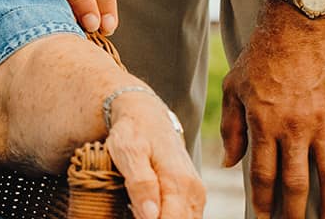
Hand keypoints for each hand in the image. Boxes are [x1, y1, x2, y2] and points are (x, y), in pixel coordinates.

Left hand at [105, 90, 205, 218]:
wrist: (147, 115)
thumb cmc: (133, 132)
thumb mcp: (128, 151)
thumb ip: (140, 184)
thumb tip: (150, 216)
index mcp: (180, 182)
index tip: (134, 212)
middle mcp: (195, 191)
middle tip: (134, 206)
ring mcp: (197, 193)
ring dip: (164, 218)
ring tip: (139, 203)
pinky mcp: (194, 195)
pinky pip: (186, 216)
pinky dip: (170, 215)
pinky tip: (150, 205)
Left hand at [220, 7, 324, 218]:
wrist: (297, 30)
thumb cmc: (259, 58)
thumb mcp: (233, 89)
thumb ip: (231, 127)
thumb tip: (229, 162)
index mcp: (264, 123)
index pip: (262, 174)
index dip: (263, 200)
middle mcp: (294, 129)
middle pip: (296, 181)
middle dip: (295, 211)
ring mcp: (322, 124)